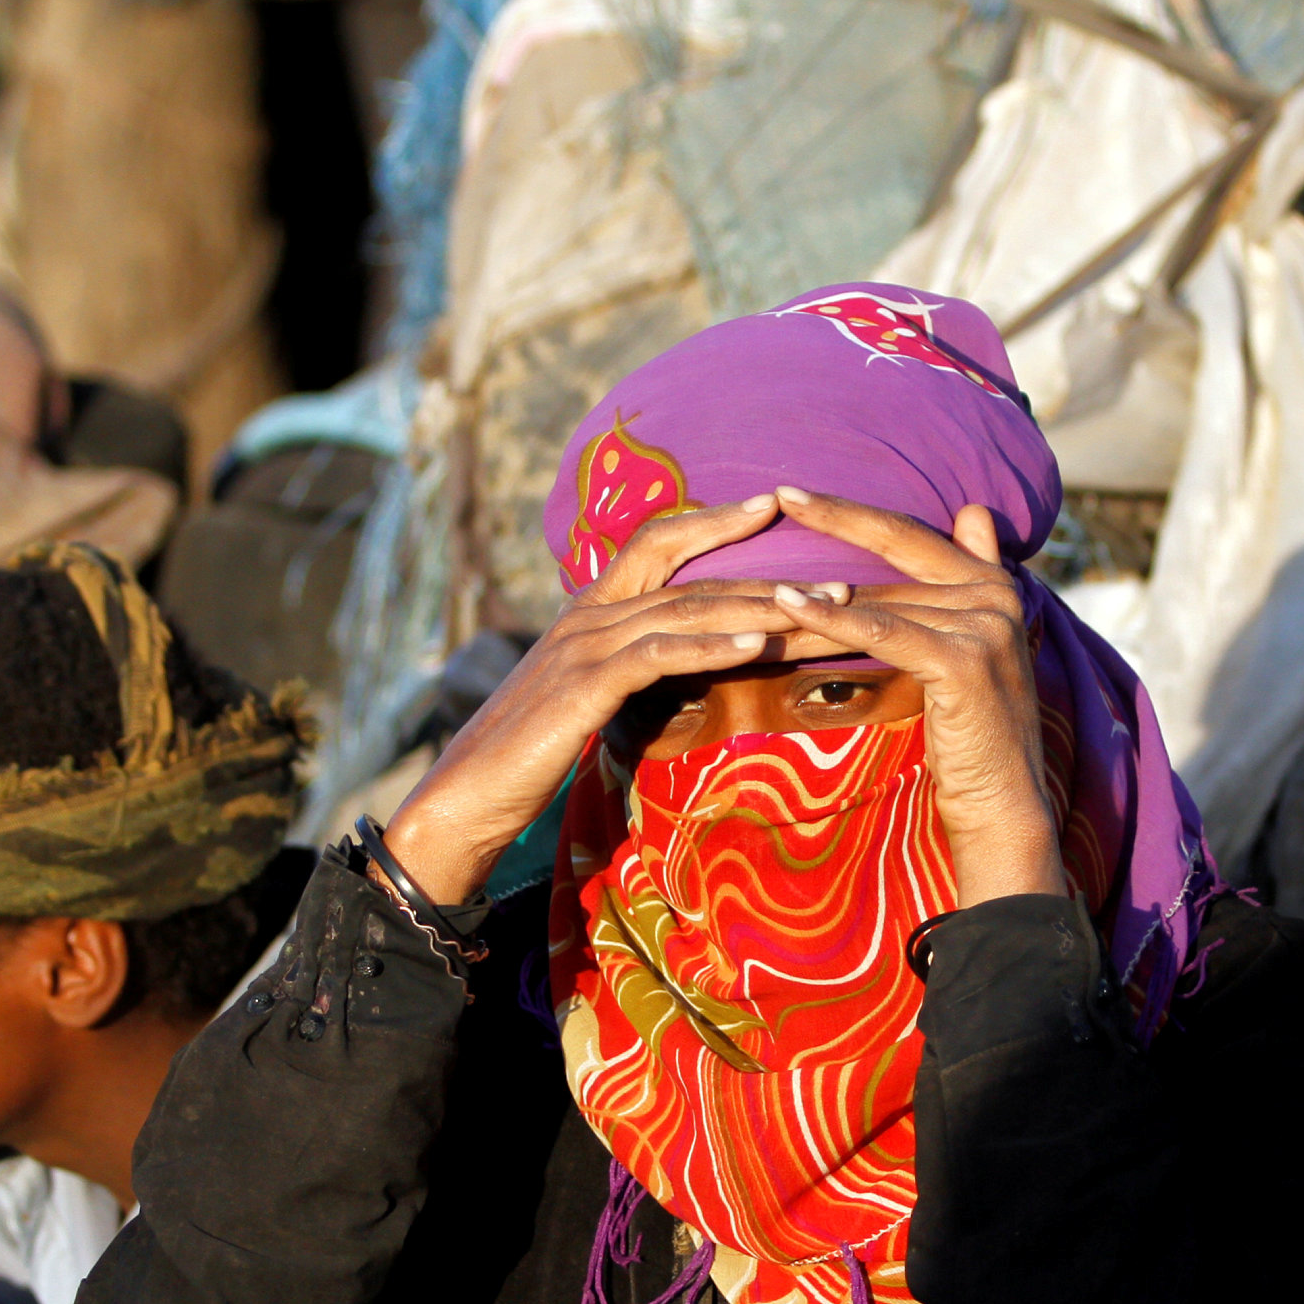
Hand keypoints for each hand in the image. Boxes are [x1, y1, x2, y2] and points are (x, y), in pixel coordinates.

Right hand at [380, 497, 812, 903]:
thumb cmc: (524, 757)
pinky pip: (657, 655)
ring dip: (760, 606)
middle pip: (689, 575)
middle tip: (839, 575)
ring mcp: (584, 646)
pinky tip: (757, 642)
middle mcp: (588, 616)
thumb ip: (622, 671)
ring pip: (686, 610)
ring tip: (823, 606)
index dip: (713, 521)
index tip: (771, 505)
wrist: (464, 798)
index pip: (657, 545)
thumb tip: (670, 668)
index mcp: (588, 613)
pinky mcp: (584, 686)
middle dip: (767, 572)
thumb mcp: (581, 700)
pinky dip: (710, 645)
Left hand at [759, 489, 1062, 906]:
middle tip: (779, 494)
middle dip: (833, 524)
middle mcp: (998, 595)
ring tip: (761, 567)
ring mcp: (986, 625)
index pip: (913, 536)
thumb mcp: (968, 649)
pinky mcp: (964, 660)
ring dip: (815, 588)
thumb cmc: (971, 737)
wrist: (1003, 807)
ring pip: (881, 599)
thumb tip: (974, 511)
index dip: (855, 512)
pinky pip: (884, 632)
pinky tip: (789, 606)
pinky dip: (833, 618)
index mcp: (996, 585)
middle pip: (898, 553)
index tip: (797, 492)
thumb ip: (967, 581)